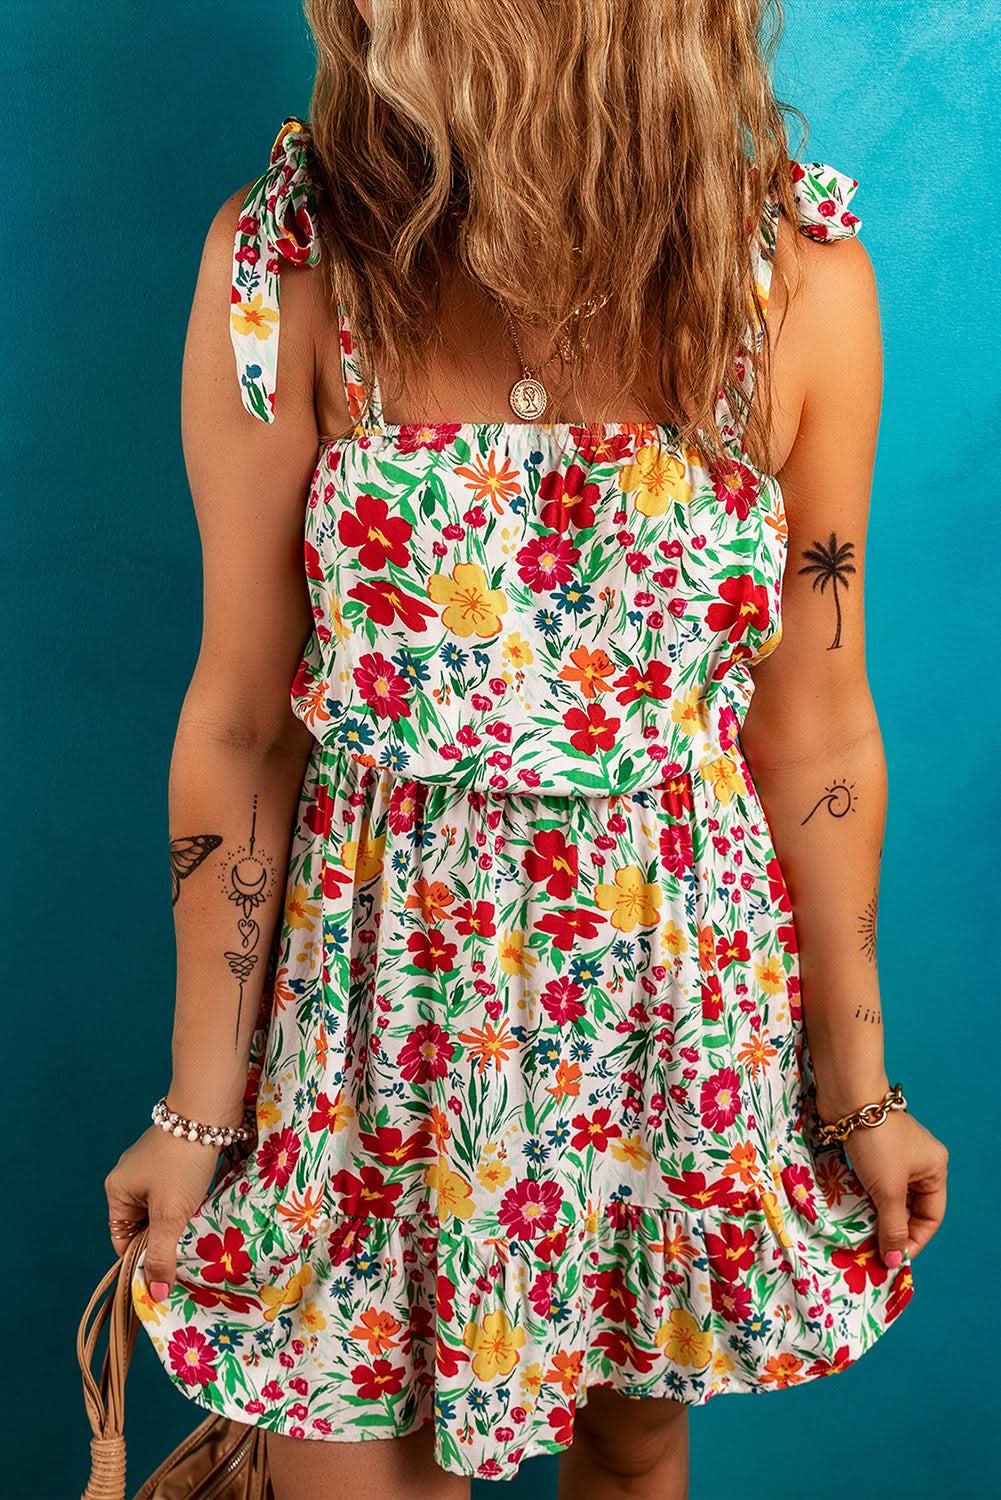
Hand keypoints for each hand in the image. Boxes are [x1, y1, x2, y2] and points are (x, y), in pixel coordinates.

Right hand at [104, 1125, 218, 1298]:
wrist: (208, 1109)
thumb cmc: (182, 1161)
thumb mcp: (170, 1213)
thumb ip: (161, 1254)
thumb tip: (154, 1296)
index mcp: (118, 1191)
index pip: (123, 1239)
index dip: (141, 1260)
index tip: (165, 1278)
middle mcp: (130, 1178)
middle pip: (143, 1225)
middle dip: (164, 1242)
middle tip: (187, 1261)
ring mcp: (154, 1166)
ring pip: (163, 1209)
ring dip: (179, 1223)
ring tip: (199, 1239)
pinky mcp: (176, 1157)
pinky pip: (177, 1192)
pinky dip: (189, 1204)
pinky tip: (206, 1213)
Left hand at [842, 1110, 947, 1266]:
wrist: (847, 1097)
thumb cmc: (876, 1141)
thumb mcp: (888, 1189)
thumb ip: (892, 1226)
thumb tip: (896, 1262)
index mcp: (934, 1169)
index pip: (930, 1217)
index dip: (913, 1240)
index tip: (893, 1259)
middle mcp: (918, 1163)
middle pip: (909, 1208)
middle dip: (892, 1230)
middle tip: (873, 1252)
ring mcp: (894, 1156)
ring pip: (888, 1197)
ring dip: (875, 1216)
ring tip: (860, 1237)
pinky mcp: (871, 1151)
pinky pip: (872, 1184)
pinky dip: (863, 1199)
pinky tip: (852, 1213)